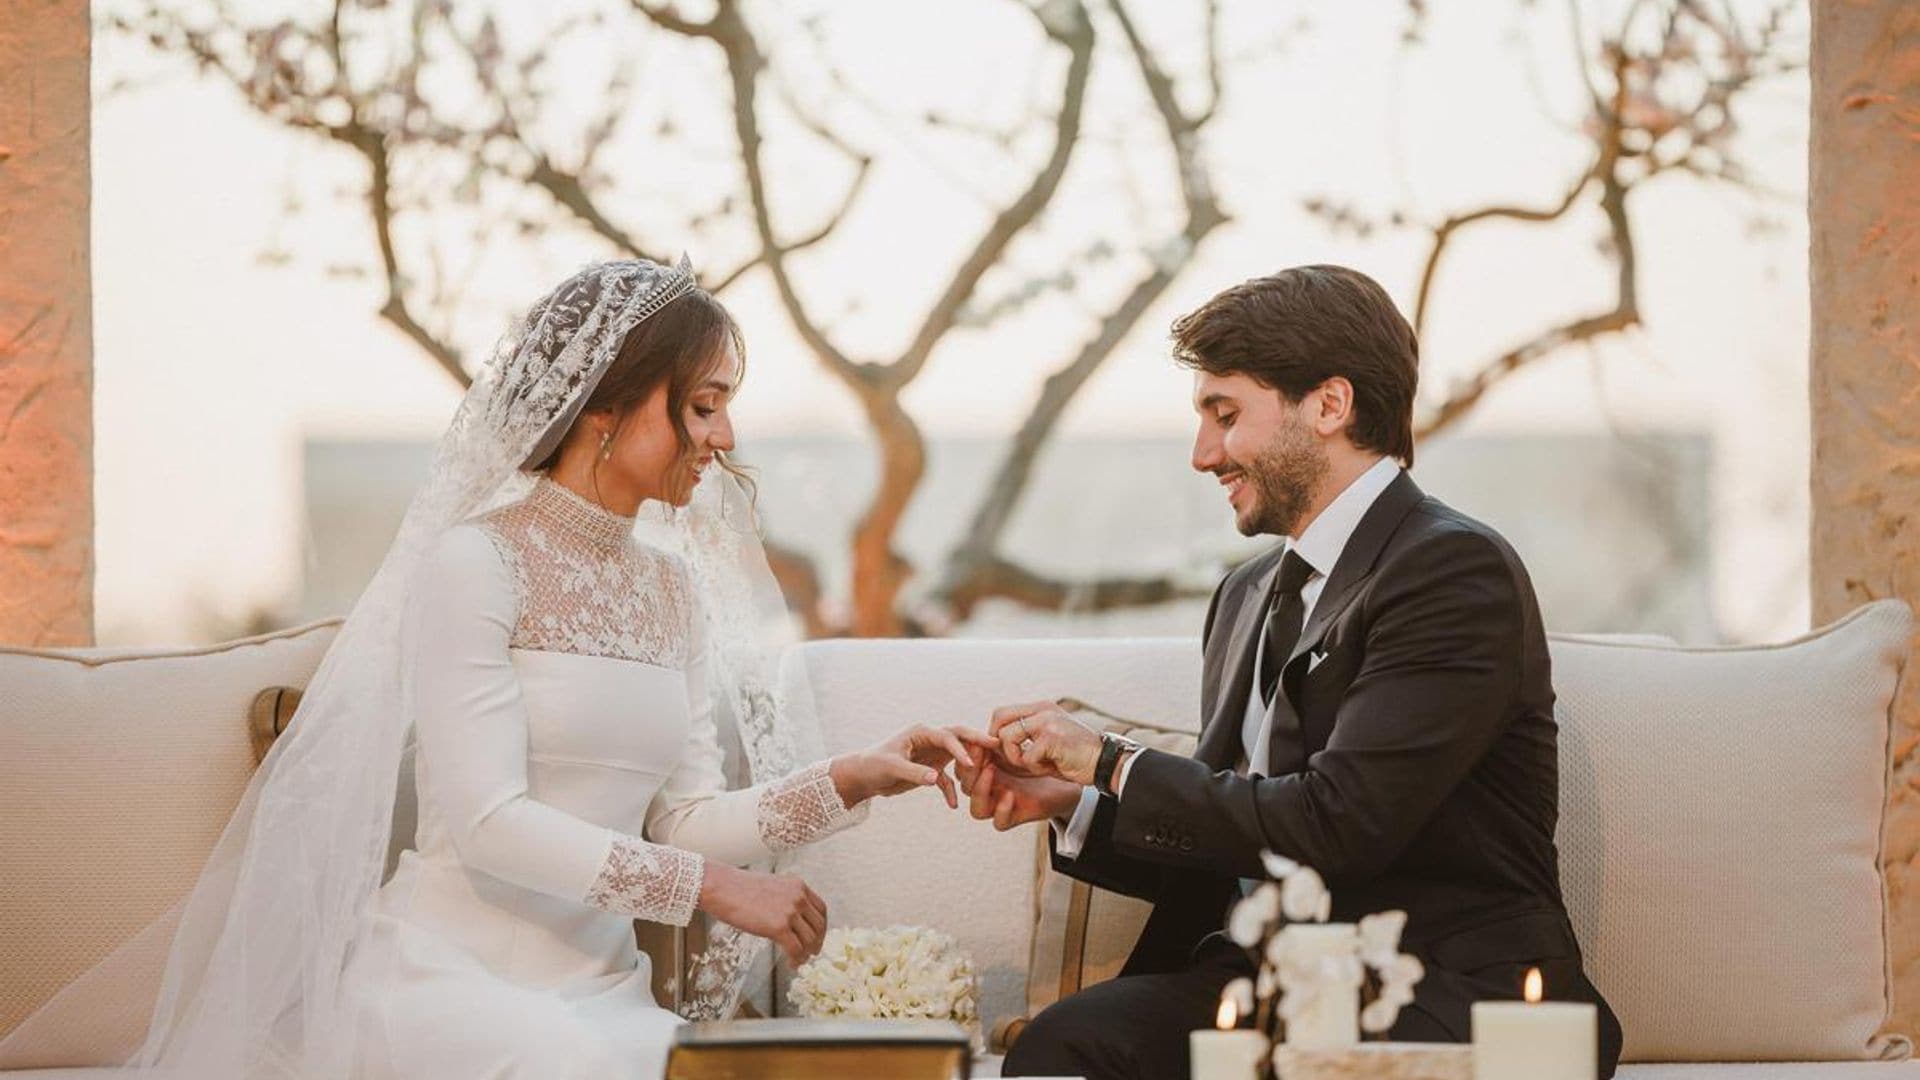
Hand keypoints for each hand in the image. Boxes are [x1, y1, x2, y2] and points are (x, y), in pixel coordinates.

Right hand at [698, 861, 828, 965]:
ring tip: (799, 961)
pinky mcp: (779, 927)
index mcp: (798, 885)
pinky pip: (796, 949)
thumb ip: (785, 899)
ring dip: (807, 953)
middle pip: (819, 925)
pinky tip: (791, 964)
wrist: (721, 887)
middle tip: (812, 953)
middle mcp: (798, 897)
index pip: (821, 909)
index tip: (817, 937)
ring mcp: (790, 912)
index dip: (821, 926)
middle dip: (817, 942)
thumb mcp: (771, 888)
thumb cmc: (738, 889)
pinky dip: (796, 960)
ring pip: (810, 939)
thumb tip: (792, 921)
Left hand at [830, 724, 999, 808]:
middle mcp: (929, 739)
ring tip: (989, 774)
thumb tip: (936, 778)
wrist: (862, 776)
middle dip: (977, 741)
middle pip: (959, 737)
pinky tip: (953, 806)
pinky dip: (951, 791)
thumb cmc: (873, 765)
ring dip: (971, 765)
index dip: (961, 749)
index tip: (972, 764)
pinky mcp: (930, 769)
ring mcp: (932, 754)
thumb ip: (915, 772)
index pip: (947, 736)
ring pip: (958, 756)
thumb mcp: (892, 768)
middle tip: (997, 745)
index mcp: (920, 732)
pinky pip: (947, 779)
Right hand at [953, 742, 1083, 830]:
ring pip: (976, 808)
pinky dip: (1001, 810)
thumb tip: (993, 720)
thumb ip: (1008, 734)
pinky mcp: (1013, 818)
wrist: (1070, 772)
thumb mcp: (1025, 740)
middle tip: (979, 752)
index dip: (966, 752)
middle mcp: (988, 789)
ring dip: (979, 789)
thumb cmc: (1045, 753)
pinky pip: (999, 822)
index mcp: (986, 769)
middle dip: (969, 768)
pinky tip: (1010, 795)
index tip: (977, 739)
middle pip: (965, 785)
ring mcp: (999, 805)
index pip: (965, 764)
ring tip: (991, 771)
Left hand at [986, 701, 1103, 786]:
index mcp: (1041, 708)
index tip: (1004, 752)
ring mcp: (1047, 721)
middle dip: (1000, 744)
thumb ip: (1025, 738)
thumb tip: (994, 747)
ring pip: (1007, 737)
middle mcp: (1043, 709)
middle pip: (999, 719)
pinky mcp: (1052, 737)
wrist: (1104, 762)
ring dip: (1016, 758)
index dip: (995, 733)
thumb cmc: (1075, 757)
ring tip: (1035, 765)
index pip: (1003, 712)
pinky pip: (1026, 756)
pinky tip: (1050, 768)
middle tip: (1013, 760)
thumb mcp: (1047, 740)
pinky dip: (1034, 767)